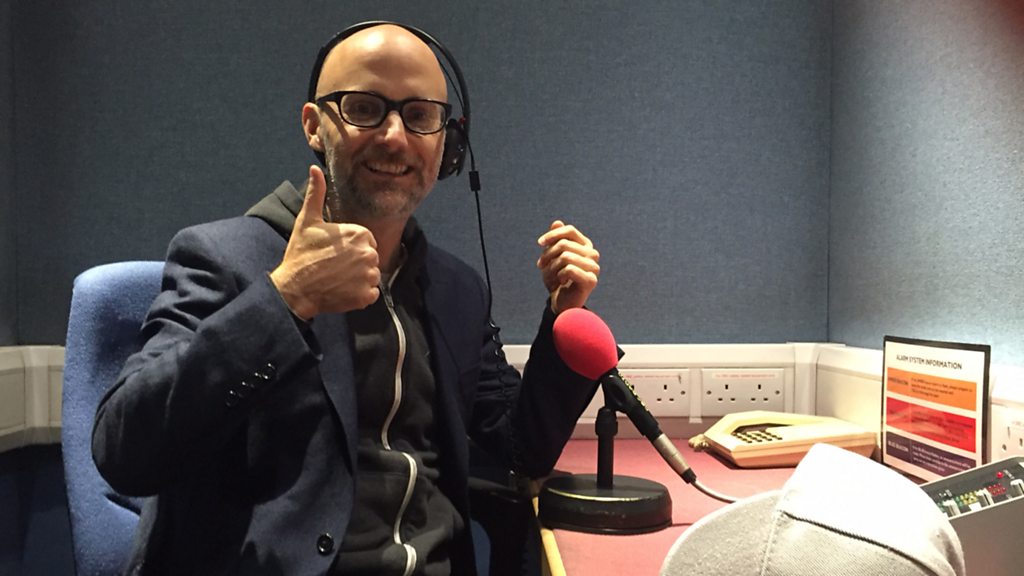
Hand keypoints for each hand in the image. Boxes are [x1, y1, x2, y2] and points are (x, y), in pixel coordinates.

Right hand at [269, 165, 380, 318]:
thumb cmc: (301, 253)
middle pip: (369, 258)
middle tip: (334, 267)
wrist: (294, 288)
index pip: (365, 240)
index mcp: (359, 234)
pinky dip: (360, 295)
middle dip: (355, 262)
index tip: (334, 253)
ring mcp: (368, 276)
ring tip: (337, 279)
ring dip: (359, 279)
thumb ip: (316, 194)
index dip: (350, 247)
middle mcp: (368, 254)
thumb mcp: (307, 220)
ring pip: (371, 275)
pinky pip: (371, 294)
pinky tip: (343, 291)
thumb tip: (315, 169)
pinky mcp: (366, 297)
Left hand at [536, 220, 599, 314]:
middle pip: (564, 244)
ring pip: (565, 256)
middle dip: (548, 255)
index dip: (553, 235)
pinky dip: (559, 275)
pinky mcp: (591, 280)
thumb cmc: (557, 278)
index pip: (569, 231)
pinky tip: (560, 282)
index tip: (539, 243)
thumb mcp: (552, 256)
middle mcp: (592, 254)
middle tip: (541, 266)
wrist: (561, 302)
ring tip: (552, 276)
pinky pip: (569, 269)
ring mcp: (594, 267)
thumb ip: (556, 240)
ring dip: (552, 267)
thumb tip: (557, 222)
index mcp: (585, 245)